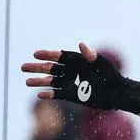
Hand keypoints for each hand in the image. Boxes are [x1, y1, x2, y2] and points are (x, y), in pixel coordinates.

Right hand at [22, 43, 139, 112]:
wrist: (116, 92)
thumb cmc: (110, 75)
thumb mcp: (101, 64)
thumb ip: (90, 55)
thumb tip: (82, 44)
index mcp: (76, 61)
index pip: (58, 56)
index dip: (47, 55)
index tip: (36, 54)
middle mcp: (70, 71)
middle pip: (50, 68)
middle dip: (36, 67)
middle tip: (23, 67)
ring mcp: (69, 83)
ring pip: (50, 81)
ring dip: (39, 81)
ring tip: (27, 81)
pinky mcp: (71, 95)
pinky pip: (57, 94)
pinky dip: (49, 94)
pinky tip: (40, 94)